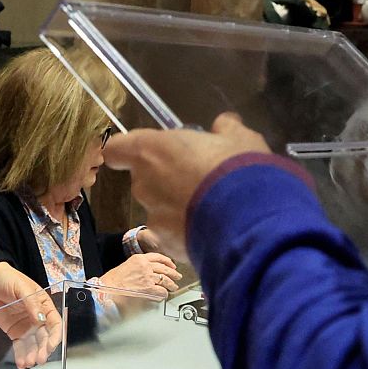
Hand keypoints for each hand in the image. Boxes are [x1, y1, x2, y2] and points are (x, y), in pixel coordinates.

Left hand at [0, 262, 62, 368]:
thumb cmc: (8, 279)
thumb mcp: (22, 288)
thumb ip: (32, 303)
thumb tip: (40, 319)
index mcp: (44, 306)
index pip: (54, 323)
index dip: (55, 336)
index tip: (50, 346)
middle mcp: (38, 318)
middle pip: (45, 337)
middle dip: (43, 349)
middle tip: (39, 359)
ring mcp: (26, 326)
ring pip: (33, 344)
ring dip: (32, 354)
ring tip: (28, 362)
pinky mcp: (15, 332)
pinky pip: (20, 346)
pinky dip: (21, 355)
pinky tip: (21, 363)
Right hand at [98, 252, 181, 297]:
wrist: (108, 289)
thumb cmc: (112, 280)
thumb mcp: (126, 266)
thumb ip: (138, 267)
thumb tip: (147, 272)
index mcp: (139, 259)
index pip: (157, 257)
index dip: (167, 261)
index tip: (171, 265)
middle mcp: (145, 266)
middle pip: (164, 268)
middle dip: (173, 273)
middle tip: (177, 276)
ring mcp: (148, 277)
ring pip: (165, 279)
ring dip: (171, 284)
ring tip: (174, 287)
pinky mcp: (149, 288)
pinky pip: (162, 291)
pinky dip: (164, 294)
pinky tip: (163, 295)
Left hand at [104, 113, 269, 256]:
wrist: (249, 221)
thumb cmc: (238, 169)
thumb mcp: (241, 139)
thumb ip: (226, 129)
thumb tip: (224, 123)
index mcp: (152, 151)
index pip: (118, 149)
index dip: (125, 151)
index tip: (137, 153)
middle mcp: (144, 185)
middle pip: (144, 179)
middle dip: (166, 180)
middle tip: (197, 180)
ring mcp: (153, 219)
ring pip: (159, 210)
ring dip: (177, 208)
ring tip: (209, 210)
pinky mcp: (166, 245)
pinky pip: (172, 236)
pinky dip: (186, 233)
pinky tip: (211, 232)